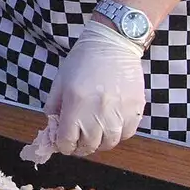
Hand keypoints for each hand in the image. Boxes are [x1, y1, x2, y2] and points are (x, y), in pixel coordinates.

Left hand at [43, 20, 146, 155]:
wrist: (113, 43)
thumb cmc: (83, 60)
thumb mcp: (60, 81)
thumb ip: (54, 107)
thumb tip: (53, 128)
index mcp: (76, 104)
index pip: (67, 142)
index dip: (63, 146)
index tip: (63, 142)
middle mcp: (98, 112)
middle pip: (89, 146)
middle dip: (81, 146)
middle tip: (79, 139)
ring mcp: (119, 112)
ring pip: (110, 143)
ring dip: (100, 142)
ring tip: (96, 132)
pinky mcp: (135, 109)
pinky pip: (127, 133)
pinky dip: (118, 134)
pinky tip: (111, 124)